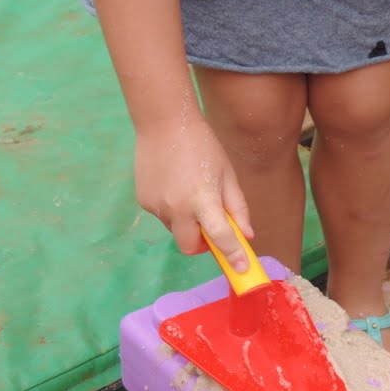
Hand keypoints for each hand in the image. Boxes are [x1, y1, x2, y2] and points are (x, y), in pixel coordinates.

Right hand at [134, 115, 253, 271]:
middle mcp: (176, 207)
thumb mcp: (227, 175)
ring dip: (188, 224)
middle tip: (212, 229)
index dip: (233, 255)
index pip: (220, 237)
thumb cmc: (203, 146)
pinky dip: (174, 210)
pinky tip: (175, 185)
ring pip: (176, 231)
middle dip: (203, 245)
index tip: (242, 269)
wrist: (163, 121)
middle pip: (190, 247)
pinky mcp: (143, 201)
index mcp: (202, 199)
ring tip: (192, 192)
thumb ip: (237, 208)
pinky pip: (163, 216)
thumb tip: (246, 235)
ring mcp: (156, 206)